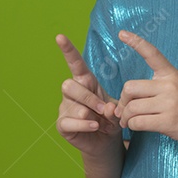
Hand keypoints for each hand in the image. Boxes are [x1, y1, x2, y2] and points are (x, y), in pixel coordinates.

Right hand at [54, 33, 122, 157]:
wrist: (106, 141)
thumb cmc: (110, 119)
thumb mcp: (117, 110)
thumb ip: (114, 107)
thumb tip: (106, 109)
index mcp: (86, 82)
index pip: (75, 63)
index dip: (68, 50)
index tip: (60, 36)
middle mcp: (72, 93)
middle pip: (68, 85)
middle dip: (88, 97)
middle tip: (103, 109)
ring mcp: (65, 108)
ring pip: (71, 104)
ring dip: (89, 112)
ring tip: (100, 121)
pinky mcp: (63, 124)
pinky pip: (69, 122)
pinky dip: (83, 125)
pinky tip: (93, 127)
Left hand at [113, 29, 177, 148]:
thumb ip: (159, 91)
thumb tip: (129, 104)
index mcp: (172, 74)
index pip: (152, 54)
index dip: (136, 42)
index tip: (122, 34)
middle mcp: (169, 85)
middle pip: (130, 87)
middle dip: (122, 101)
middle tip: (124, 111)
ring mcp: (169, 103)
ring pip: (132, 108)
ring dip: (125, 118)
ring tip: (129, 122)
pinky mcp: (168, 122)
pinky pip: (138, 122)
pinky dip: (132, 126)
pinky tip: (136, 128)